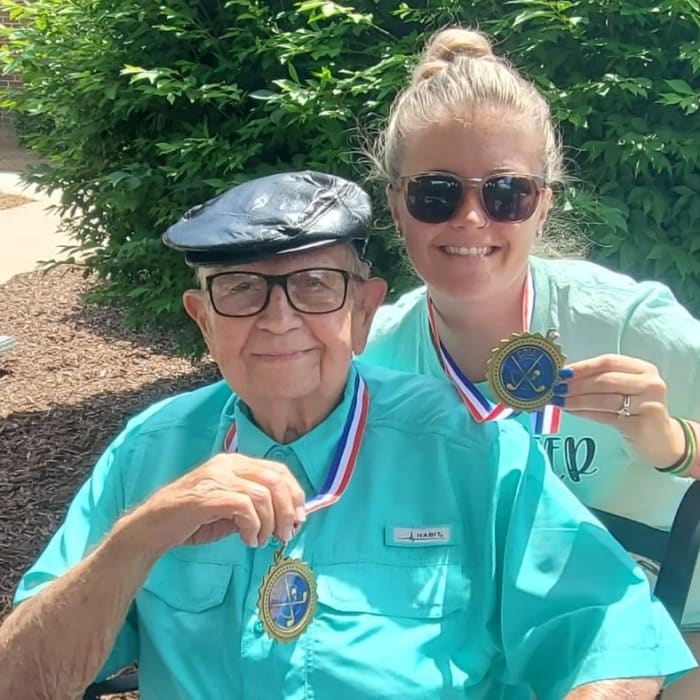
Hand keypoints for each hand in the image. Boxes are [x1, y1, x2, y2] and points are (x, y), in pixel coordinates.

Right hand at [127, 452, 306, 555]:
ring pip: (263, 494)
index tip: (300, 518)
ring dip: (270, 523)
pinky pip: (244, 506)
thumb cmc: (192, 519)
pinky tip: (248, 540)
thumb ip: (256, 506)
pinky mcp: (207, 496)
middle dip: (287, 510)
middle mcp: (228, 464)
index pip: (278, 470)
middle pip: (275, 480)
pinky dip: (253, 526)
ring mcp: (216, 477)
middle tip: (286, 534)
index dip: (295, 494)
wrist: (151, 527)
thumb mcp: (230, 509)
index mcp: (236, 463)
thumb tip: (288, 517)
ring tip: (263, 541)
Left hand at [552, 353, 685, 467]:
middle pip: (605, 380)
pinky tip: (570, 411)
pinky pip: (604, 416)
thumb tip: (565, 376)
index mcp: (644, 370)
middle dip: (576, 384)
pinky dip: (583, 412)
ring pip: (603, 399)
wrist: (662, 441)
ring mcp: (647, 405)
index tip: (561, 372)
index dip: (583, 366)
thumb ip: (603, 379)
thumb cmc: (637, 410)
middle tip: (556, 388)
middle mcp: (650, 384)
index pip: (609, 362)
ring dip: (576, 399)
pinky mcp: (640, 425)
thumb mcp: (627, 389)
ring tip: (558, 401)